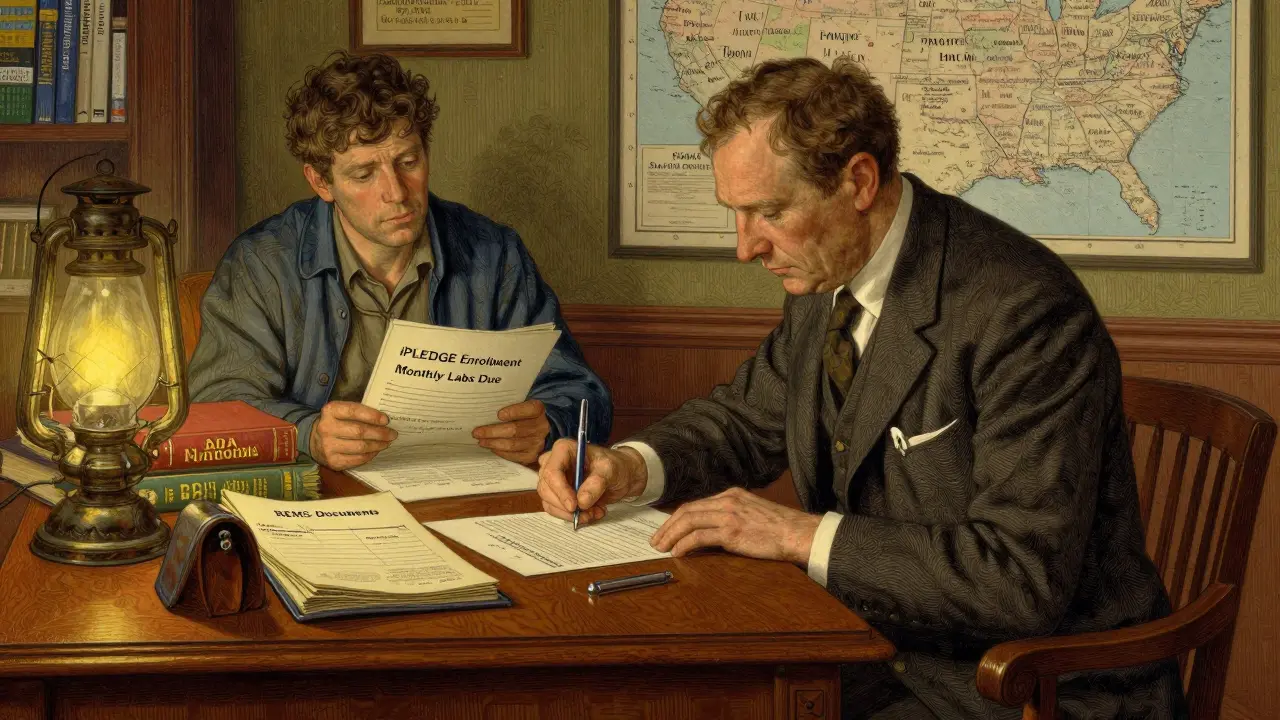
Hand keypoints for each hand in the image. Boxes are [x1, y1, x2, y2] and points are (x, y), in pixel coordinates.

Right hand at [309, 401, 397, 470]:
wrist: (312, 440)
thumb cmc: (335, 422)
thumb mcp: (341, 412)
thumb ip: (358, 413)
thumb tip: (384, 420)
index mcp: (330, 411)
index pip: (354, 411)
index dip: (372, 416)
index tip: (386, 420)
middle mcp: (327, 428)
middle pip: (359, 431)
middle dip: (380, 433)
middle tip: (392, 433)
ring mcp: (328, 446)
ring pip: (360, 447)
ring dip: (378, 445)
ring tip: (387, 442)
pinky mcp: (332, 462)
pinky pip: (357, 459)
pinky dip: (369, 455)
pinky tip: (375, 451)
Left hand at [472, 399, 551, 464]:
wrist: (543, 429)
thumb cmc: (526, 415)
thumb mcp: (523, 406)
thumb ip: (510, 406)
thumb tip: (488, 413)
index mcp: (538, 410)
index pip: (528, 409)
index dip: (514, 412)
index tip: (499, 414)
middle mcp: (540, 427)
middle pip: (515, 430)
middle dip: (493, 432)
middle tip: (476, 432)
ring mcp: (537, 443)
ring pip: (512, 444)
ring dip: (493, 443)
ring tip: (481, 441)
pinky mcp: (532, 455)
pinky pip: (514, 456)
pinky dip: (501, 452)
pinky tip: (492, 448)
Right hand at [536, 441, 646, 524]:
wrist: (621, 475)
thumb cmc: (615, 466)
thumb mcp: (611, 470)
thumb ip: (597, 483)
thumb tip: (582, 501)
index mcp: (563, 449)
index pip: (552, 472)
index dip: (561, 491)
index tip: (574, 506)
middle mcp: (554, 463)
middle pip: (546, 489)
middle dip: (566, 506)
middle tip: (589, 512)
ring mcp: (554, 480)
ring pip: (549, 502)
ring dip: (571, 514)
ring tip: (595, 512)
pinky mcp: (557, 494)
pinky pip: (556, 510)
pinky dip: (572, 516)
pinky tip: (590, 513)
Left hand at [650, 487, 821, 564]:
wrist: (797, 532)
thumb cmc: (779, 528)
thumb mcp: (752, 512)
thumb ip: (732, 515)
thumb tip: (711, 530)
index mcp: (731, 495)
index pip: (696, 504)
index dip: (677, 518)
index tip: (666, 529)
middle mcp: (728, 500)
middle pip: (687, 510)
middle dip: (668, 526)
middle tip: (656, 540)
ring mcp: (729, 514)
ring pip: (689, 521)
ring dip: (671, 535)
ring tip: (661, 547)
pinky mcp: (732, 531)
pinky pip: (699, 536)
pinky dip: (684, 544)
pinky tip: (677, 553)